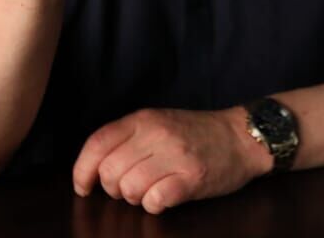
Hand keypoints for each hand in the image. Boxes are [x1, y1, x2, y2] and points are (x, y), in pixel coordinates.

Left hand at [73, 107, 272, 213]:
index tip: (83, 187)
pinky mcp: (192, 178)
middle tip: (129, 189)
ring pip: (130, 189)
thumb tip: (93, 169)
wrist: (241, 137)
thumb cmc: (195, 133)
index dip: (82, 170)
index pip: (97, 143)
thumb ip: (127, 138)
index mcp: (143, 119)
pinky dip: (154, 205)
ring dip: (135, 198)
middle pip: (111, 172)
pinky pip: (155, 201)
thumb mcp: (158, 122)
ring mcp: (176, 156)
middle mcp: (157, 134)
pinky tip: (164, 198)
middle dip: (113, 189)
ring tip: (151, 191)